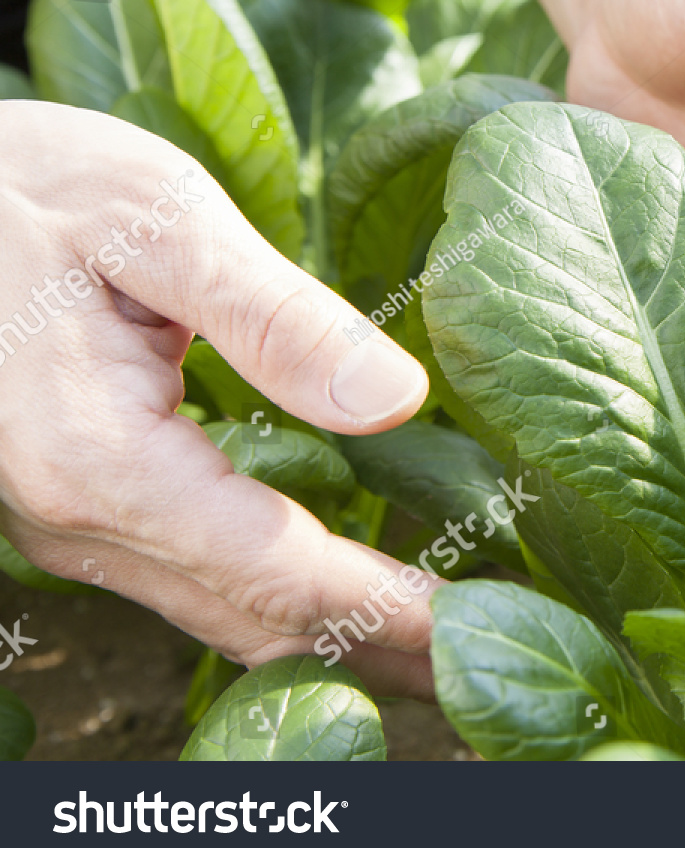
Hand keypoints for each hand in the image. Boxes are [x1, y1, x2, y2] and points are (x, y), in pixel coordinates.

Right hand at [0, 103, 434, 697]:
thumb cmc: (28, 188)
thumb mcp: (159, 219)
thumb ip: (277, 319)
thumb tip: (398, 399)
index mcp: (104, 459)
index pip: (277, 569)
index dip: (381, 605)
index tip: (471, 626)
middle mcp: (78, 519)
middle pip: (253, 618)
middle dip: (373, 647)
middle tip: (477, 659)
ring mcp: (69, 525)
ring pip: (219, 617)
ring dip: (328, 640)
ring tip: (428, 651)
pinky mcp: (77, 508)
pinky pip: (191, 585)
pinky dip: (276, 606)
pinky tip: (334, 597)